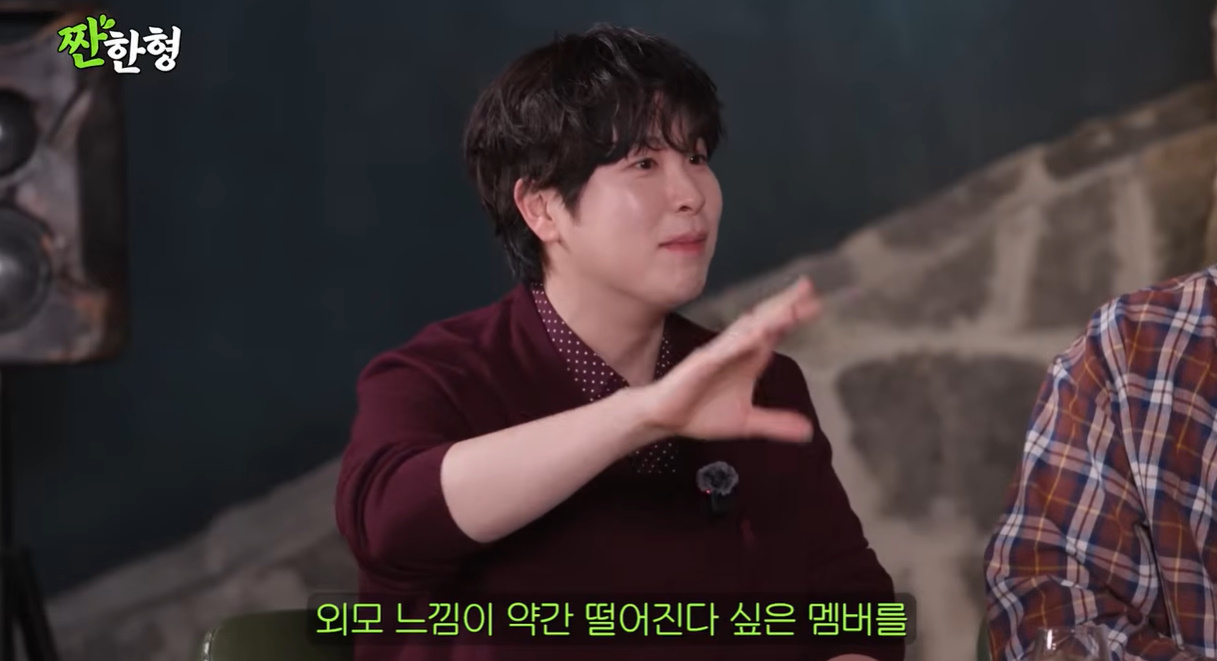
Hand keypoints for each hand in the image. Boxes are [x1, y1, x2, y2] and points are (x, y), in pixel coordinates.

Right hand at [639, 276, 820, 441]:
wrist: (664, 420)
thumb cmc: (700, 413)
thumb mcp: (747, 422)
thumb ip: (776, 423)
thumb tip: (808, 431)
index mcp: (748, 360)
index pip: (775, 333)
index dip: (794, 317)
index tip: (816, 303)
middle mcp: (734, 350)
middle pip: (763, 322)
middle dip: (784, 305)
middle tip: (807, 287)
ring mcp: (717, 355)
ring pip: (745, 331)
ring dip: (767, 318)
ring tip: (789, 306)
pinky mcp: (700, 365)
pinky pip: (721, 350)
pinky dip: (738, 342)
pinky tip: (756, 334)